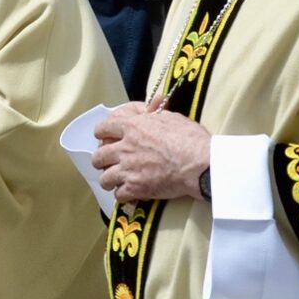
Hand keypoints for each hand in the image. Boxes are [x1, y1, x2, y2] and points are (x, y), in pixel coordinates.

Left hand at [91, 101, 212, 204]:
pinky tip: (130, 191)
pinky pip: (118, 195)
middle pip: (99, 156)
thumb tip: (153, 104)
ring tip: (118, 179)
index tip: (106, 137)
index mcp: (132, 127)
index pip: (103, 128)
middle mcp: (125, 148)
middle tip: (110, 161)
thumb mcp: (171, 117)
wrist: (199, 164)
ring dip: (110, 179)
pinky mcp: (136, 188)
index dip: (102, 133)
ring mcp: (128, 169)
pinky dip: (123, 194)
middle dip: (103, 159)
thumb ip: (155, 112)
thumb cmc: (190, 140)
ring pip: (104, 178)